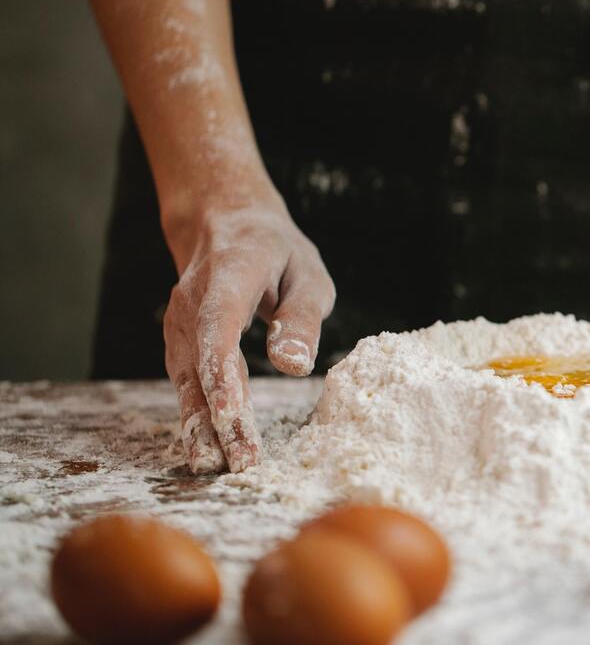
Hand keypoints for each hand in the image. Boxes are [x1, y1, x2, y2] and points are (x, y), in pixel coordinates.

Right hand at [163, 202, 334, 473]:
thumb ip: (300, 317)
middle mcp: (192, 302)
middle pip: (200, 365)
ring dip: (200, 424)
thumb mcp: (307, 272)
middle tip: (239, 464)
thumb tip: (294, 366)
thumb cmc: (275, 251)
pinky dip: (196, 414)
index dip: (224, 379)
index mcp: (228, 275)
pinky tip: (208, 448)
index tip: (234, 420)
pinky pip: (186, 381)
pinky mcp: (180, 341)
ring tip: (216, 468)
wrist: (223, 224)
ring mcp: (179, 322)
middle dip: (217, 417)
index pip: (218, 330)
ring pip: (187, 380)